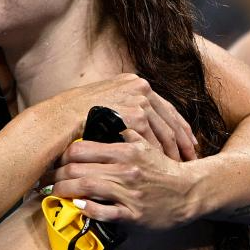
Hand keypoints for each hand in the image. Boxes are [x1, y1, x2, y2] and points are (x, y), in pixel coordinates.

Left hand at [44, 129, 195, 228]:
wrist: (190, 193)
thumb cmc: (163, 169)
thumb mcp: (145, 145)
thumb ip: (124, 131)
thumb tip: (101, 118)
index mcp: (125, 151)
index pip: (80, 149)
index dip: (61, 156)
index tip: (51, 161)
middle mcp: (124, 170)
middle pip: (76, 169)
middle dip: (55, 176)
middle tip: (44, 180)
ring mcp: (128, 193)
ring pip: (84, 188)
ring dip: (64, 192)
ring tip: (54, 193)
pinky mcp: (133, 214)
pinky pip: (102, 211)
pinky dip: (86, 209)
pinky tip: (76, 207)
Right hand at [57, 74, 197, 161]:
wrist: (58, 121)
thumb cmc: (75, 119)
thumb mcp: (104, 106)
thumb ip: (123, 108)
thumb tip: (140, 122)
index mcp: (132, 81)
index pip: (163, 106)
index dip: (177, 126)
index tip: (187, 142)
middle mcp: (138, 85)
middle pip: (170, 117)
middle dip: (182, 140)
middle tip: (191, 157)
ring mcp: (137, 98)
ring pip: (165, 130)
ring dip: (174, 151)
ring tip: (180, 167)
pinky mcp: (134, 113)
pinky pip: (153, 139)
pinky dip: (160, 155)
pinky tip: (163, 167)